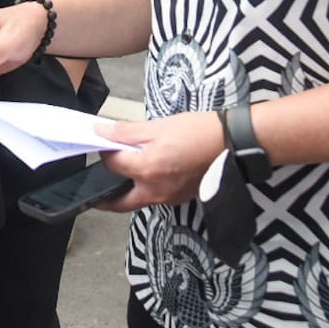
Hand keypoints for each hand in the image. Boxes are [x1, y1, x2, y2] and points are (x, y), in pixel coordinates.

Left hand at [93, 111, 226, 211]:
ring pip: (137, 201)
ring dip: (126, 190)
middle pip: (119, 202)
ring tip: (123, 172)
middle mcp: (155, 190)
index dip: (105, 152)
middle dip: (104, 195)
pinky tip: (147, 172)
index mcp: (147, 169)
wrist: (232, 142)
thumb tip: (102, 132)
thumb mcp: (159, 125)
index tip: (104, 142)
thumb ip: (127, 132)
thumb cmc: (199, 131)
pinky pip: (154, 198)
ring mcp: (169, 198)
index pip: (112, 166)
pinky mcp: (179, 199)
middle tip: (96, 184)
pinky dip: (145, 188)